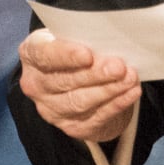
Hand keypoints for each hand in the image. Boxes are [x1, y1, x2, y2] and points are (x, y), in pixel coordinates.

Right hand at [18, 31, 141, 146]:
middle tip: (118, 66)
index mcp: (32, 54)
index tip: (87, 54)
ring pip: (81, 101)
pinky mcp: (72, 127)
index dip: (65, 55)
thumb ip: (84, 38)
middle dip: (94, 74)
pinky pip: (97, 116)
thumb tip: (107, 45)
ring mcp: (52, 109)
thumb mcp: (74, 37)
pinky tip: (131, 92)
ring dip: (109, 89)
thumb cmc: (75, 52)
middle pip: (64, 81)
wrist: (77, 83)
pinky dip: (117, 103)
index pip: (44, 55)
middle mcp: (36, 85)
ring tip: (130, 77)